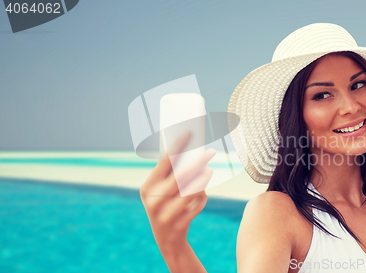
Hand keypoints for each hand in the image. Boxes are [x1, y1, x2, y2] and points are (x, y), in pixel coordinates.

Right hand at [140, 132, 215, 255]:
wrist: (167, 241)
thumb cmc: (167, 206)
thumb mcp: (161, 191)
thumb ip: (171, 174)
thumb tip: (191, 150)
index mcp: (147, 188)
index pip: (164, 161)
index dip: (178, 145)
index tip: (189, 132)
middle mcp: (153, 201)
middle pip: (181, 175)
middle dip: (197, 162)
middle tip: (210, 151)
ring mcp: (165, 214)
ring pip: (192, 189)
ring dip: (202, 179)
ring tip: (208, 171)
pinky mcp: (179, 224)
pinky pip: (197, 204)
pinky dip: (202, 197)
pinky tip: (202, 194)